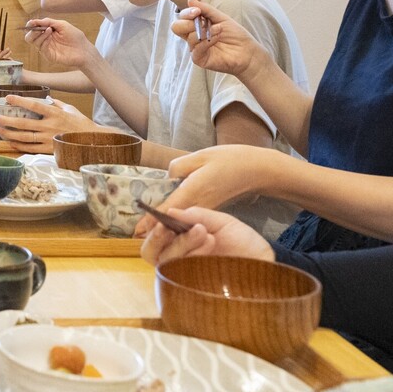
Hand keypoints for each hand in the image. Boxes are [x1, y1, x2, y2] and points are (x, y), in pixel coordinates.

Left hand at [0, 97, 96, 153]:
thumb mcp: (70, 108)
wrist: (92, 141)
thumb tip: (46, 98)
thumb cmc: (81, 123)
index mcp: (55, 113)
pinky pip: (30, 148)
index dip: (20, 101)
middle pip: (24, 124)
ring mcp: (48, 139)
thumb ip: (56, 103)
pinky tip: (10, 142)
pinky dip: (19, 146)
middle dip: (7, 120)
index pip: (35, 105)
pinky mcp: (49, 150)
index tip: (8, 97)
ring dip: (10, 134)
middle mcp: (50, 126)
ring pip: (24, 138)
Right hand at [24, 17, 94, 68]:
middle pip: (29, 37)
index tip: (31, 22)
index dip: (31, 25)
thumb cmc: (75, 36)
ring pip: (33, 42)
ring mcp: (46, 49)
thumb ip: (48, 21)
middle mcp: (45, 40)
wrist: (83, 49)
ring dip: (39, 34)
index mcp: (47, 32)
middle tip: (36, 27)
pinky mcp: (49, 56)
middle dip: (31, 31)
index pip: (34, 29)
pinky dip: (44, 40)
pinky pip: (41, 48)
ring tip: (49, 30)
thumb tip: (35, 21)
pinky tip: (50, 36)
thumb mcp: (62, 24)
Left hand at [133, 145, 281, 236]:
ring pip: (182, 223)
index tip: (138, 231)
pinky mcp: (211, 210)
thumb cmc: (228, 160)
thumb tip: (168, 177)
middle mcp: (199, 204)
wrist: (255, 171)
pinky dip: (180, 221)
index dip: (152, 221)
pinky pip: (192, 219)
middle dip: (156, 229)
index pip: (168, 210)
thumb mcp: (200, 156)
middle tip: (137, 235)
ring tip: (148, 232)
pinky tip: (170, 222)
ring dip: (167, 227)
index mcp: (194, 190)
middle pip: (173, 222)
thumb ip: (179, 167)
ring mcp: (206, 209)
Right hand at [139, 206, 274, 265]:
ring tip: (207, 233)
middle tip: (180, 225)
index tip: (163, 221)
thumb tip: (171, 211)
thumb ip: (197, 215)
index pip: (153, 242)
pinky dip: (194, 257)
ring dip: (184, 243)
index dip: (152, 233)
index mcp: (179, 242)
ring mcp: (186, 275)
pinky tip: (211, 246)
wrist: (265, 262)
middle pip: (150, 254)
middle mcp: (177, 260)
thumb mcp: (221, 222)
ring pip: (167, 262)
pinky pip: (182, 275)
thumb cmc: (242, 242)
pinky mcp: (195, 288)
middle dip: (161, 238)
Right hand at [169, 0, 265, 78]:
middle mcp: (193, 37)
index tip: (197, 11)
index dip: (186, 13)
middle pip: (176, 27)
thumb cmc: (235, 35)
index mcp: (196, 26)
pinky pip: (196, 49)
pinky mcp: (199, 59)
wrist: (247, 51)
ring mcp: (195, 48)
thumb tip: (189, 0)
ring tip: (219, 30)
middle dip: (188, 23)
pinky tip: (217, 38)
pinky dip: (207, 41)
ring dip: (205, 31)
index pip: (181, 18)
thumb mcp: (221, 18)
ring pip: (189, 37)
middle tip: (203, 22)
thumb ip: (205, 10)